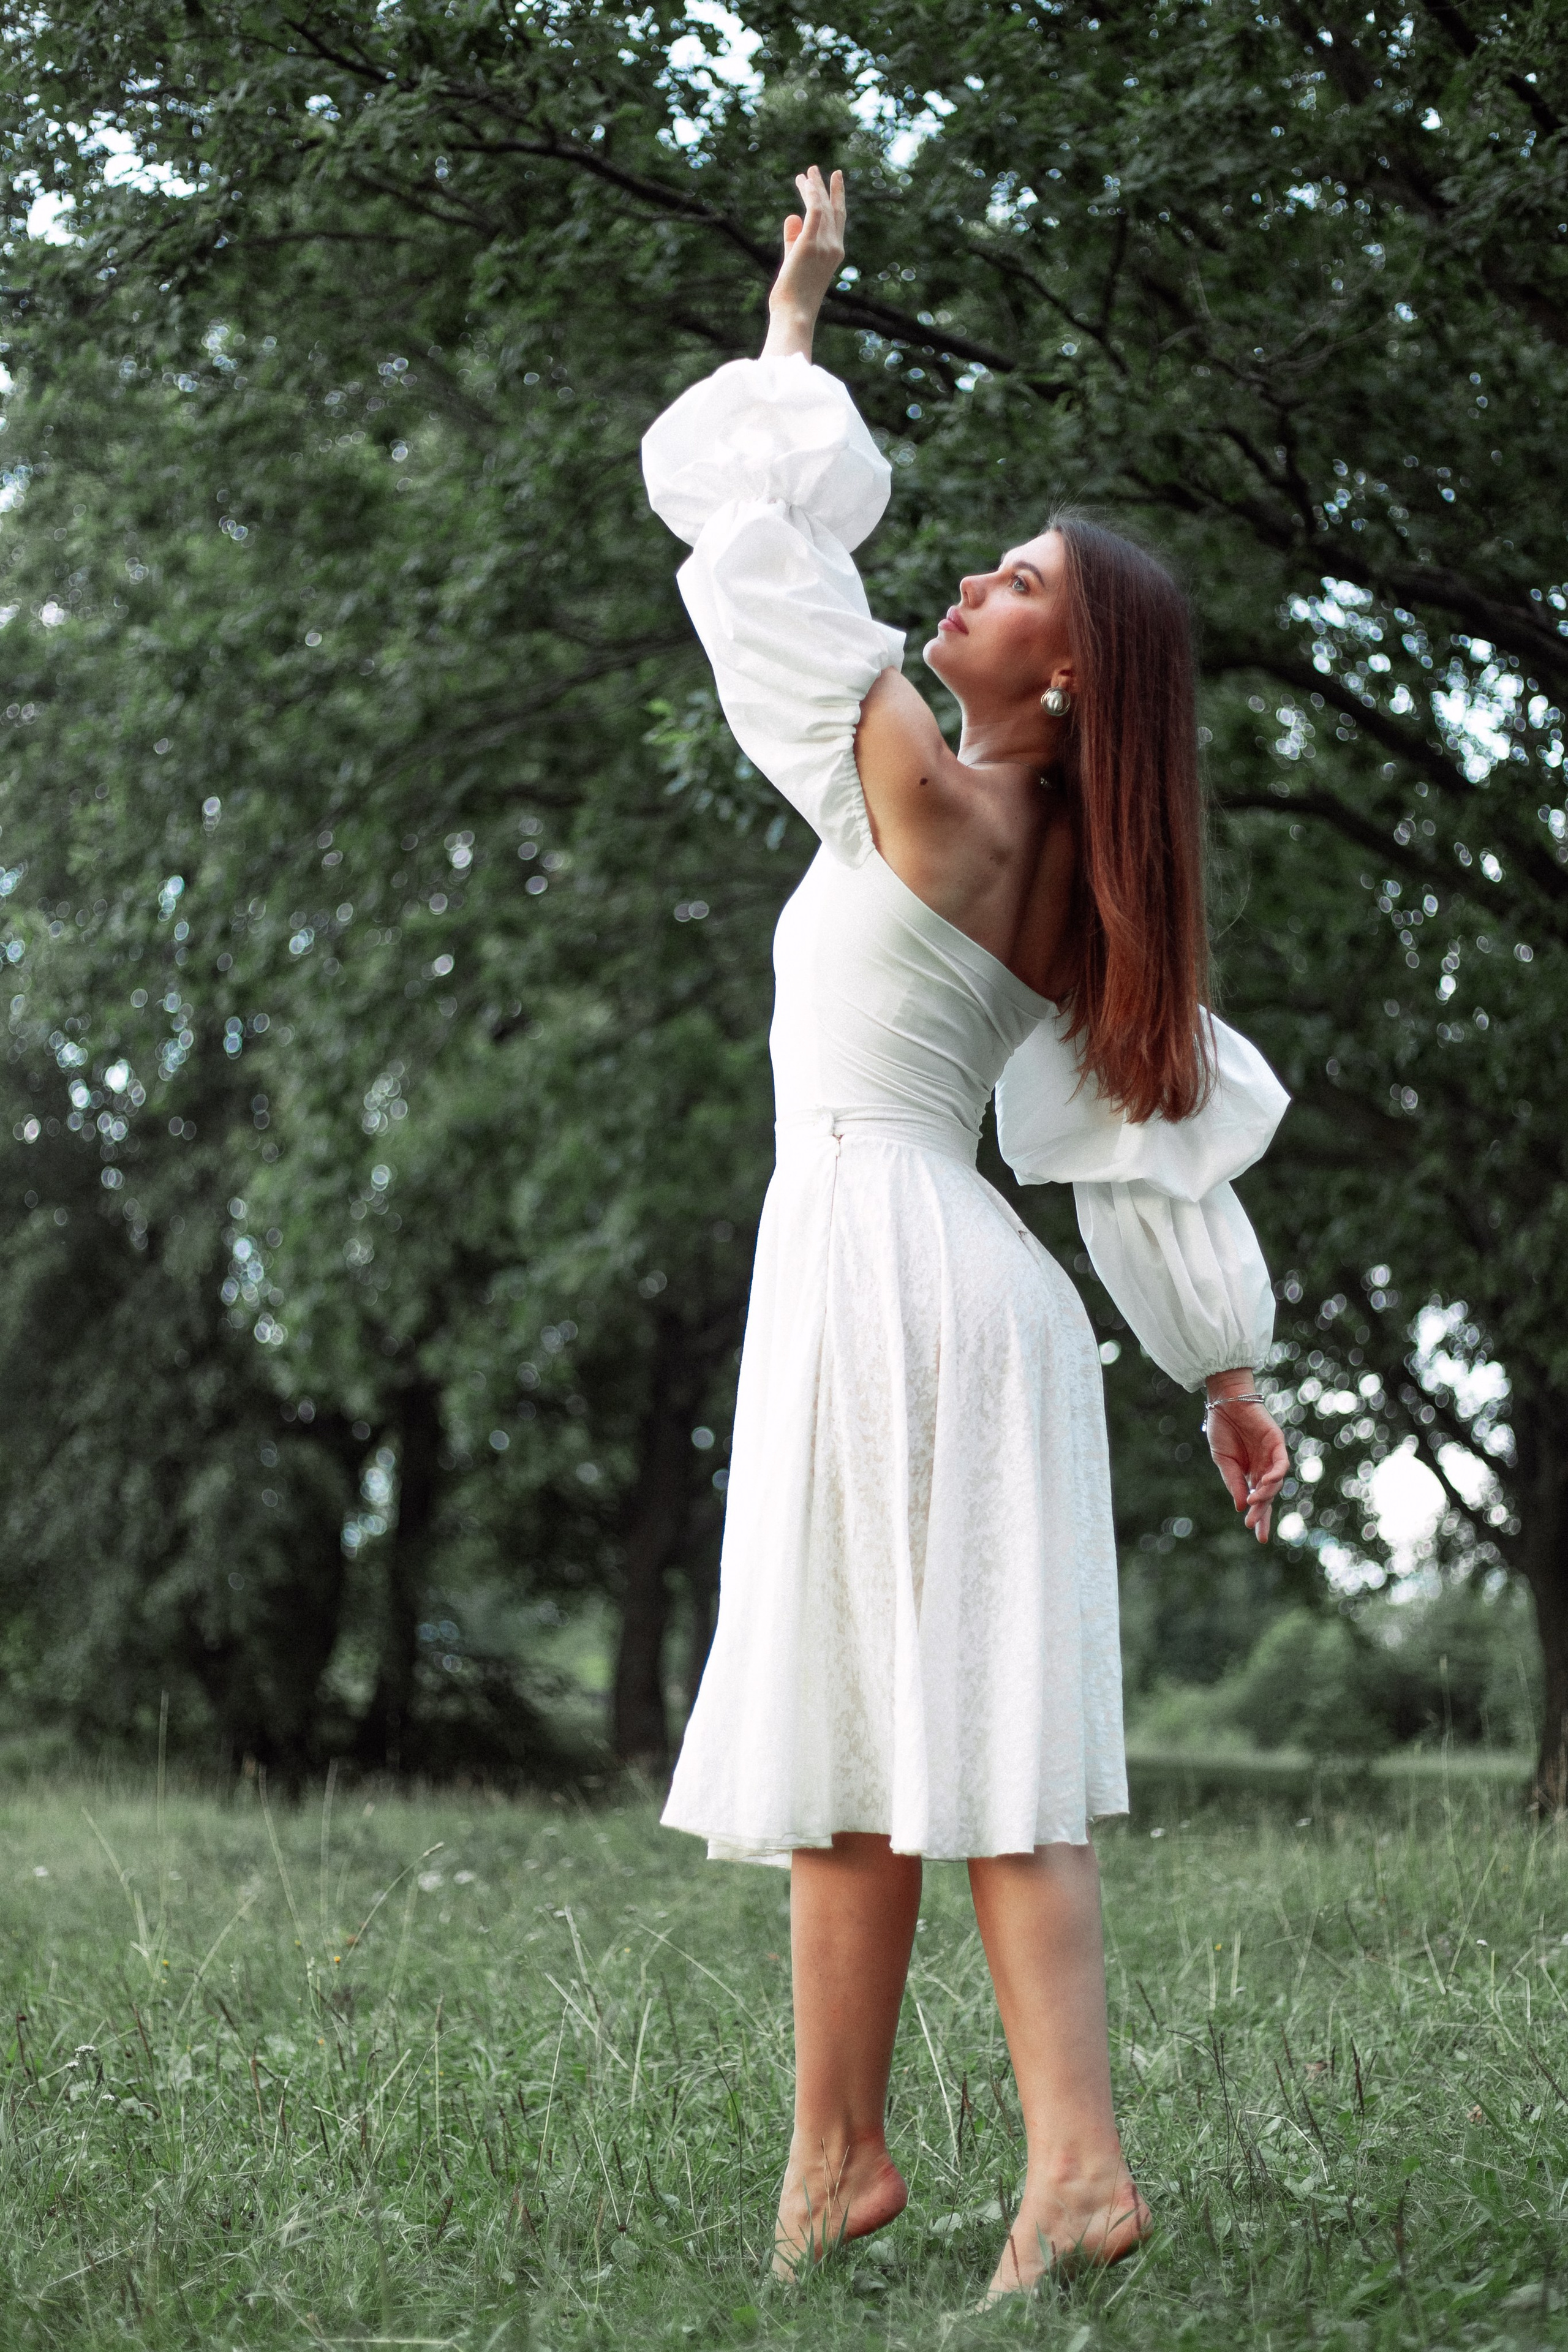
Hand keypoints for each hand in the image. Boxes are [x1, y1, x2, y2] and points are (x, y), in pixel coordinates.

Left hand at [762, 166, 845, 361]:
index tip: (833, 180)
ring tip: (806, 172)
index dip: (836, 198)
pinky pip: (814, 210)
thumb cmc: (793, 297)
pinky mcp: (810, 243)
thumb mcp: (794, 263)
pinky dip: (811, 194)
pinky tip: (804, 182)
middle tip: (817, 169)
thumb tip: (792, 215)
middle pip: (834, 209)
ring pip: (822, 206)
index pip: (838, 220)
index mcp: (834, 254)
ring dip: (814, 187)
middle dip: (827, 188)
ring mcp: (824, 245)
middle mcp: (834, 247)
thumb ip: (793, 239)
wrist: (795, 314)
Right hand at [1203, 1384, 1288, 1543]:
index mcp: (1250, 1473)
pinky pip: (1281, 1463)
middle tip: (1256, 1528)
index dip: (1259, 1518)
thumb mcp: (1223, 1461)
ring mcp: (1271, 1455)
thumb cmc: (1222, 1428)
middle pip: (1269, 1495)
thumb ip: (1234, 1482)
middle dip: (1263, 1513)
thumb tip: (1241, 1506)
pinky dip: (1275, 1474)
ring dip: (1265, 1493)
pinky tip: (1265, 1482)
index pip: (1258, 1500)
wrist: (1224, 1401)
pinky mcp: (1277, 1442)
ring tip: (1253, 1502)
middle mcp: (1263, 1467)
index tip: (1258, 1537)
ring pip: (1275, 1482)